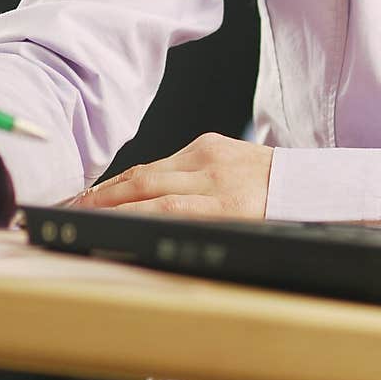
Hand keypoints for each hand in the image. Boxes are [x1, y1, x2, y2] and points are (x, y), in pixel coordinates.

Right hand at [72, 132, 273, 219]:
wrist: (309, 184)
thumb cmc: (277, 219)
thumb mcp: (242, 239)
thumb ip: (197, 234)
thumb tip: (148, 235)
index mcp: (228, 206)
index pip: (161, 209)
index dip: (121, 215)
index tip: (91, 224)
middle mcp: (216, 175)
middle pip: (145, 183)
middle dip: (102, 197)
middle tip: (71, 209)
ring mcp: (212, 152)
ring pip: (150, 168)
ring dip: (113, 184)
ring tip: (85, 199)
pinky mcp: (210, 140)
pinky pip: (166, 158)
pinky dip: (140, 173)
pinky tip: (121, 184)